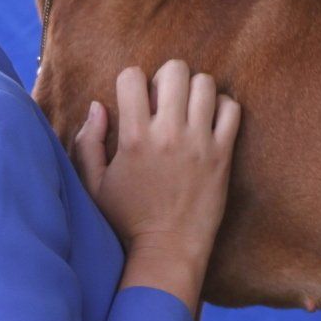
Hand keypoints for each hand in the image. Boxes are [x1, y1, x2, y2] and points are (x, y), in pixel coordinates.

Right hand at [71, 60, 240, 311]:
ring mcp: (200, 142)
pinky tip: (209, 122)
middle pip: (175, 70)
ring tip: (187, 110)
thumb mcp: (94, 185)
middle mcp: (168, 134)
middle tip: (164, 100)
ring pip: (205, 83)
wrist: (168, 250)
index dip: (131, 82)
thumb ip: (88, 142)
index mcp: (134, 137)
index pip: (132, 76)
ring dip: (194, 90)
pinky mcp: (223, 154)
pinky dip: (221, 107)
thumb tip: (98, 106)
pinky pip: (231, 108)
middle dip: (166, 78)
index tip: (135, 101)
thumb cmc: (127, 220)